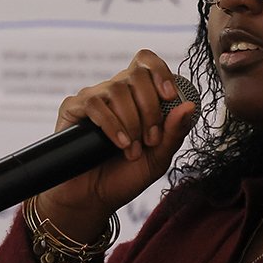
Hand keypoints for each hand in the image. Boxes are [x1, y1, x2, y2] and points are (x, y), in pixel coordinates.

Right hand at [35, 50, 196, 239]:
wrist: (94, 199)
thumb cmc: (126, 175)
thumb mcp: (159, 157)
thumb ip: (174, 132)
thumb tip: (190, 106)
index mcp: (137, 95)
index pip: (148, 63)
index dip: (161, 72)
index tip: (170, 96)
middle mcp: (115, 91)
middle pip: (136, 74)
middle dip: (150, 108)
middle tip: (150, 139)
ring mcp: (93, 97)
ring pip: (117, 88)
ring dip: (131, 121)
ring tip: (132, 150)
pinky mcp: (72, 109)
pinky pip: (94, 103)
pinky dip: (112, 124)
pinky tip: (120, 144)